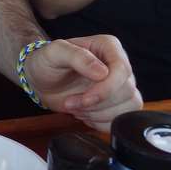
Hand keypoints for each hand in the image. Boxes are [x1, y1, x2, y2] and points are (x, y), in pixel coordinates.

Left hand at [24, 35, 141, 131]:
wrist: (42, 80)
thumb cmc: (47, 62)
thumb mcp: (55, 53)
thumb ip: (77, 57)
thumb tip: (102, 72)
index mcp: (108, 46)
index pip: (122, 70)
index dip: (106, 89)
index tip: (85, 99)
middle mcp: (118, 64)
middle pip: (126, 91)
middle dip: (97, 104)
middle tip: (71, 103)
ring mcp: (120, 85)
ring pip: (128, 107)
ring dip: (99, 114)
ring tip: (76, 108)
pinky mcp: (117, 103)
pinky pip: (123, 118)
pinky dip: (102, 123)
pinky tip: (85, 115)